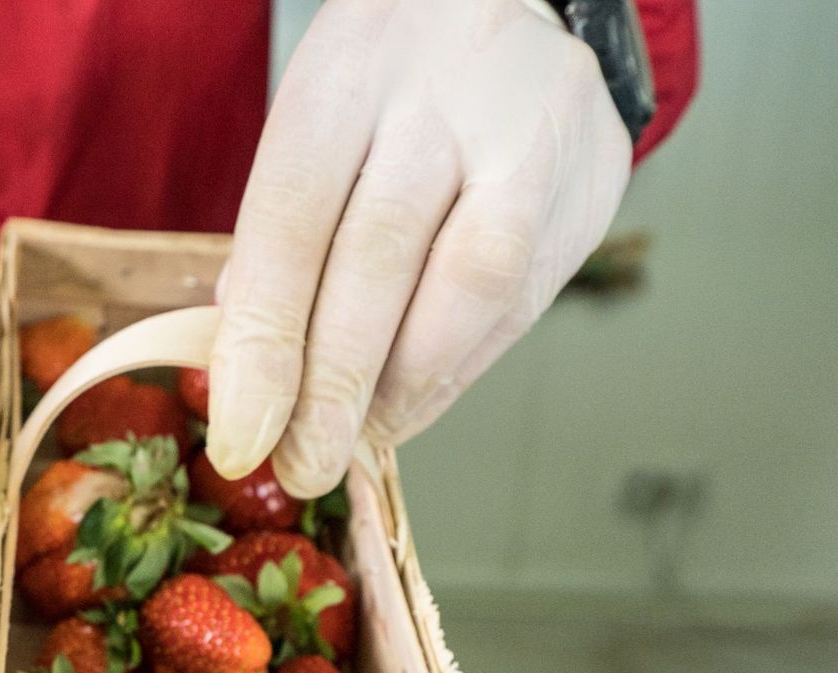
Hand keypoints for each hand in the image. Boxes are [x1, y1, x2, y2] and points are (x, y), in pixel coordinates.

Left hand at [206, 0, 630, 496]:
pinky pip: (524, 300)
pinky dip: (461, 367)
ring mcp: (533, 135)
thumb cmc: (392, 82)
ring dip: (406, 386)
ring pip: (469, 285)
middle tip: (303, 462)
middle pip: (378, 258)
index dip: (264, 342)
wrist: (514, 5)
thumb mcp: (316, 125)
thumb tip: (252, 373)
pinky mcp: (592, 180)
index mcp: (351, 73)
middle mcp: (447, 97)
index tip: (244, 434)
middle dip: (334, 384)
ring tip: (361, 438)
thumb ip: (283, 237)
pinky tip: (417, 398)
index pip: (293, 220)